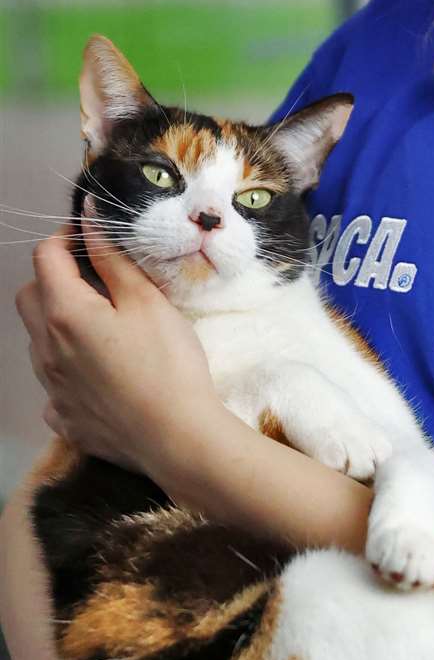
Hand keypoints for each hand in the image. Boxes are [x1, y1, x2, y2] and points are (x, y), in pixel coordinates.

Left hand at [15, 207, 219, 477]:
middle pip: (29, 297)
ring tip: (102, 329)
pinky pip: (53, 388)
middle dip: (52, 278)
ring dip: (58, 324)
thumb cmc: (168, 364)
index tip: (92, 237)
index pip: (45, 257)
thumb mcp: (147, 302)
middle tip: (93, 280)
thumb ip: (113, 259)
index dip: (66, 237)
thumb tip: (89, 220)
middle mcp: (45, 349)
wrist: (178, 439)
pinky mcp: (65, 420)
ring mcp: (51, 389)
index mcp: (64, 313)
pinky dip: (68, 373)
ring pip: (38, 342)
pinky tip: (98, 378)